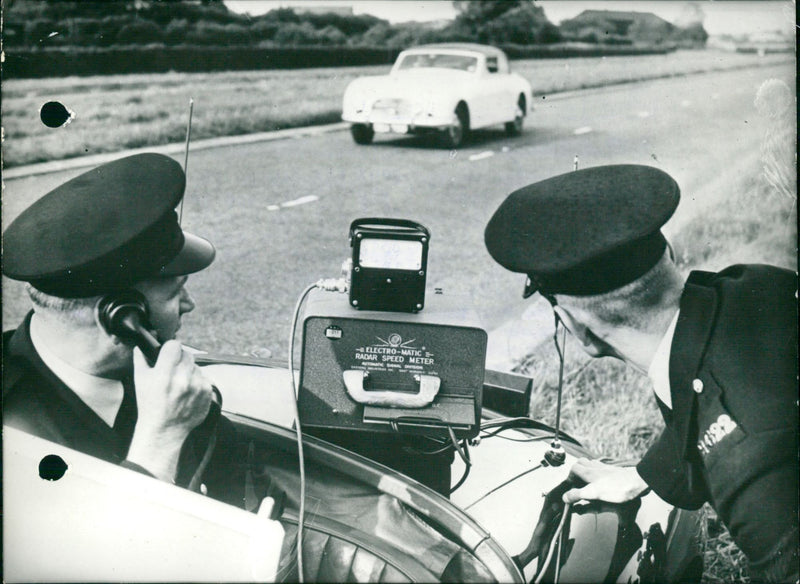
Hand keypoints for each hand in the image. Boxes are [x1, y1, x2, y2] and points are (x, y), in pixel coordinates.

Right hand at [126, 341, 213, 480]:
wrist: (164, 430)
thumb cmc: (150, 405)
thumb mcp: (140, 382)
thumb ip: (140, 360)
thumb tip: (140, 346)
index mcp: (164, 374)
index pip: (174, 345)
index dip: (170, 348)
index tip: (168, 353)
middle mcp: (182, 379)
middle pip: (187, 354)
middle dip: (180, 360)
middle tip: (173, 370)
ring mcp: (197, 386)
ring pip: (196, 367)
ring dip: (189, 372)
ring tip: (180, 385)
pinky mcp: (207, 393)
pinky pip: (204, 378)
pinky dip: (197, 383)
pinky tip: (188, 393)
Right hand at [562, 458, 648, 503]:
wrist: (637, 482)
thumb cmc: (617, 488)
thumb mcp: (594, 493)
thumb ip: (578, 494)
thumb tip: (565, 496)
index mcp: (589, 472)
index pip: (574, 469)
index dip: (570, 477)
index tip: (570, 487)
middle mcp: (596, 467)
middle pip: (581, 463)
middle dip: (576, 471)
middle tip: (576, 482)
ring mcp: (605, 468)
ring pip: (591, 464)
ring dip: (586, 470)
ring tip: (587, 481)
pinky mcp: (614, 471)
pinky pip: (601, 468)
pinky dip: (597, 473)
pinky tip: (601, 481)